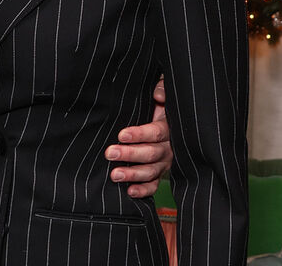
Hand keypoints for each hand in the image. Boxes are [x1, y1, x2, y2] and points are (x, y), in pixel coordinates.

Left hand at [105, 77, 172, 197]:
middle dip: (130, 154)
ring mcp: (165, 162)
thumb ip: (163, 89)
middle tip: (110, 153)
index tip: (121, 135)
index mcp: (168, 127)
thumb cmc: (160, 106)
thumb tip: (158, 95)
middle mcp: (169, 147)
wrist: (171, 122)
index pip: (155, 132)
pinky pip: (154, 185)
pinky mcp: (160, 173)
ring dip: (133, 174)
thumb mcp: (163, 93)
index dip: (139, 134)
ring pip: (151, 171)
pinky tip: (130, 191)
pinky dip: (143, 190)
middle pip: (151, 153)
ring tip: (115, 175)